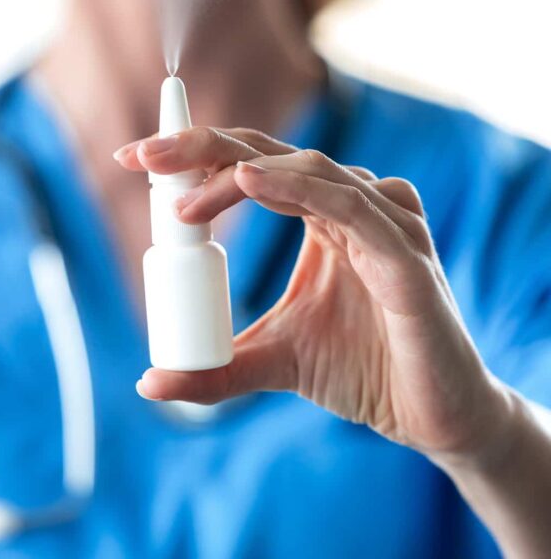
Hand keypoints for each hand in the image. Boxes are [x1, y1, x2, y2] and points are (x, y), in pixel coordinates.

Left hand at [113, 126, 509, 459]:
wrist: (432, 417)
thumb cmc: (361, 370)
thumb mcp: (272, 361)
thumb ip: (216, 367)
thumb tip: (149, 382)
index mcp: (318, 214)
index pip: (248, 167)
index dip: (192, 158)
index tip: (132, 161)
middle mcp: (350, 203)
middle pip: (267, 154)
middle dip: (199, 148)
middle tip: (141, 156)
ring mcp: (383, 222)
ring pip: (305, 169)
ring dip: (235, 175)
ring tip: (180, 204)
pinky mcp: (407, 255)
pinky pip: (350, 206)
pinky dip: (298, 188)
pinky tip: (248, 181)